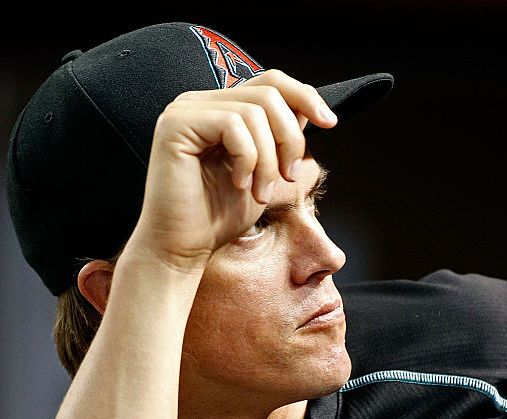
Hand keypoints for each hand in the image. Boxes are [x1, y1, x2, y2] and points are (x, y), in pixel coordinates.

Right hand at [128, 70, 337, 270]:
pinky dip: (248, 159)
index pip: (270, 81)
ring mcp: (185, 110)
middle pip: (268, 93)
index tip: (330, 123)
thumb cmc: (217, 218)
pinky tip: (238, 184)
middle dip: (290, 138)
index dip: (304, 96)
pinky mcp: (176, 125)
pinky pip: (233, 126)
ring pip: (254, 111)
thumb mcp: (264, 173)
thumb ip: (280, 140)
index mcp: (220, 109)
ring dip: (269, 159)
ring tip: (260, 191)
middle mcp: (200, 102)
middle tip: (289, 178)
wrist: (183, 249)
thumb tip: (308, 111)